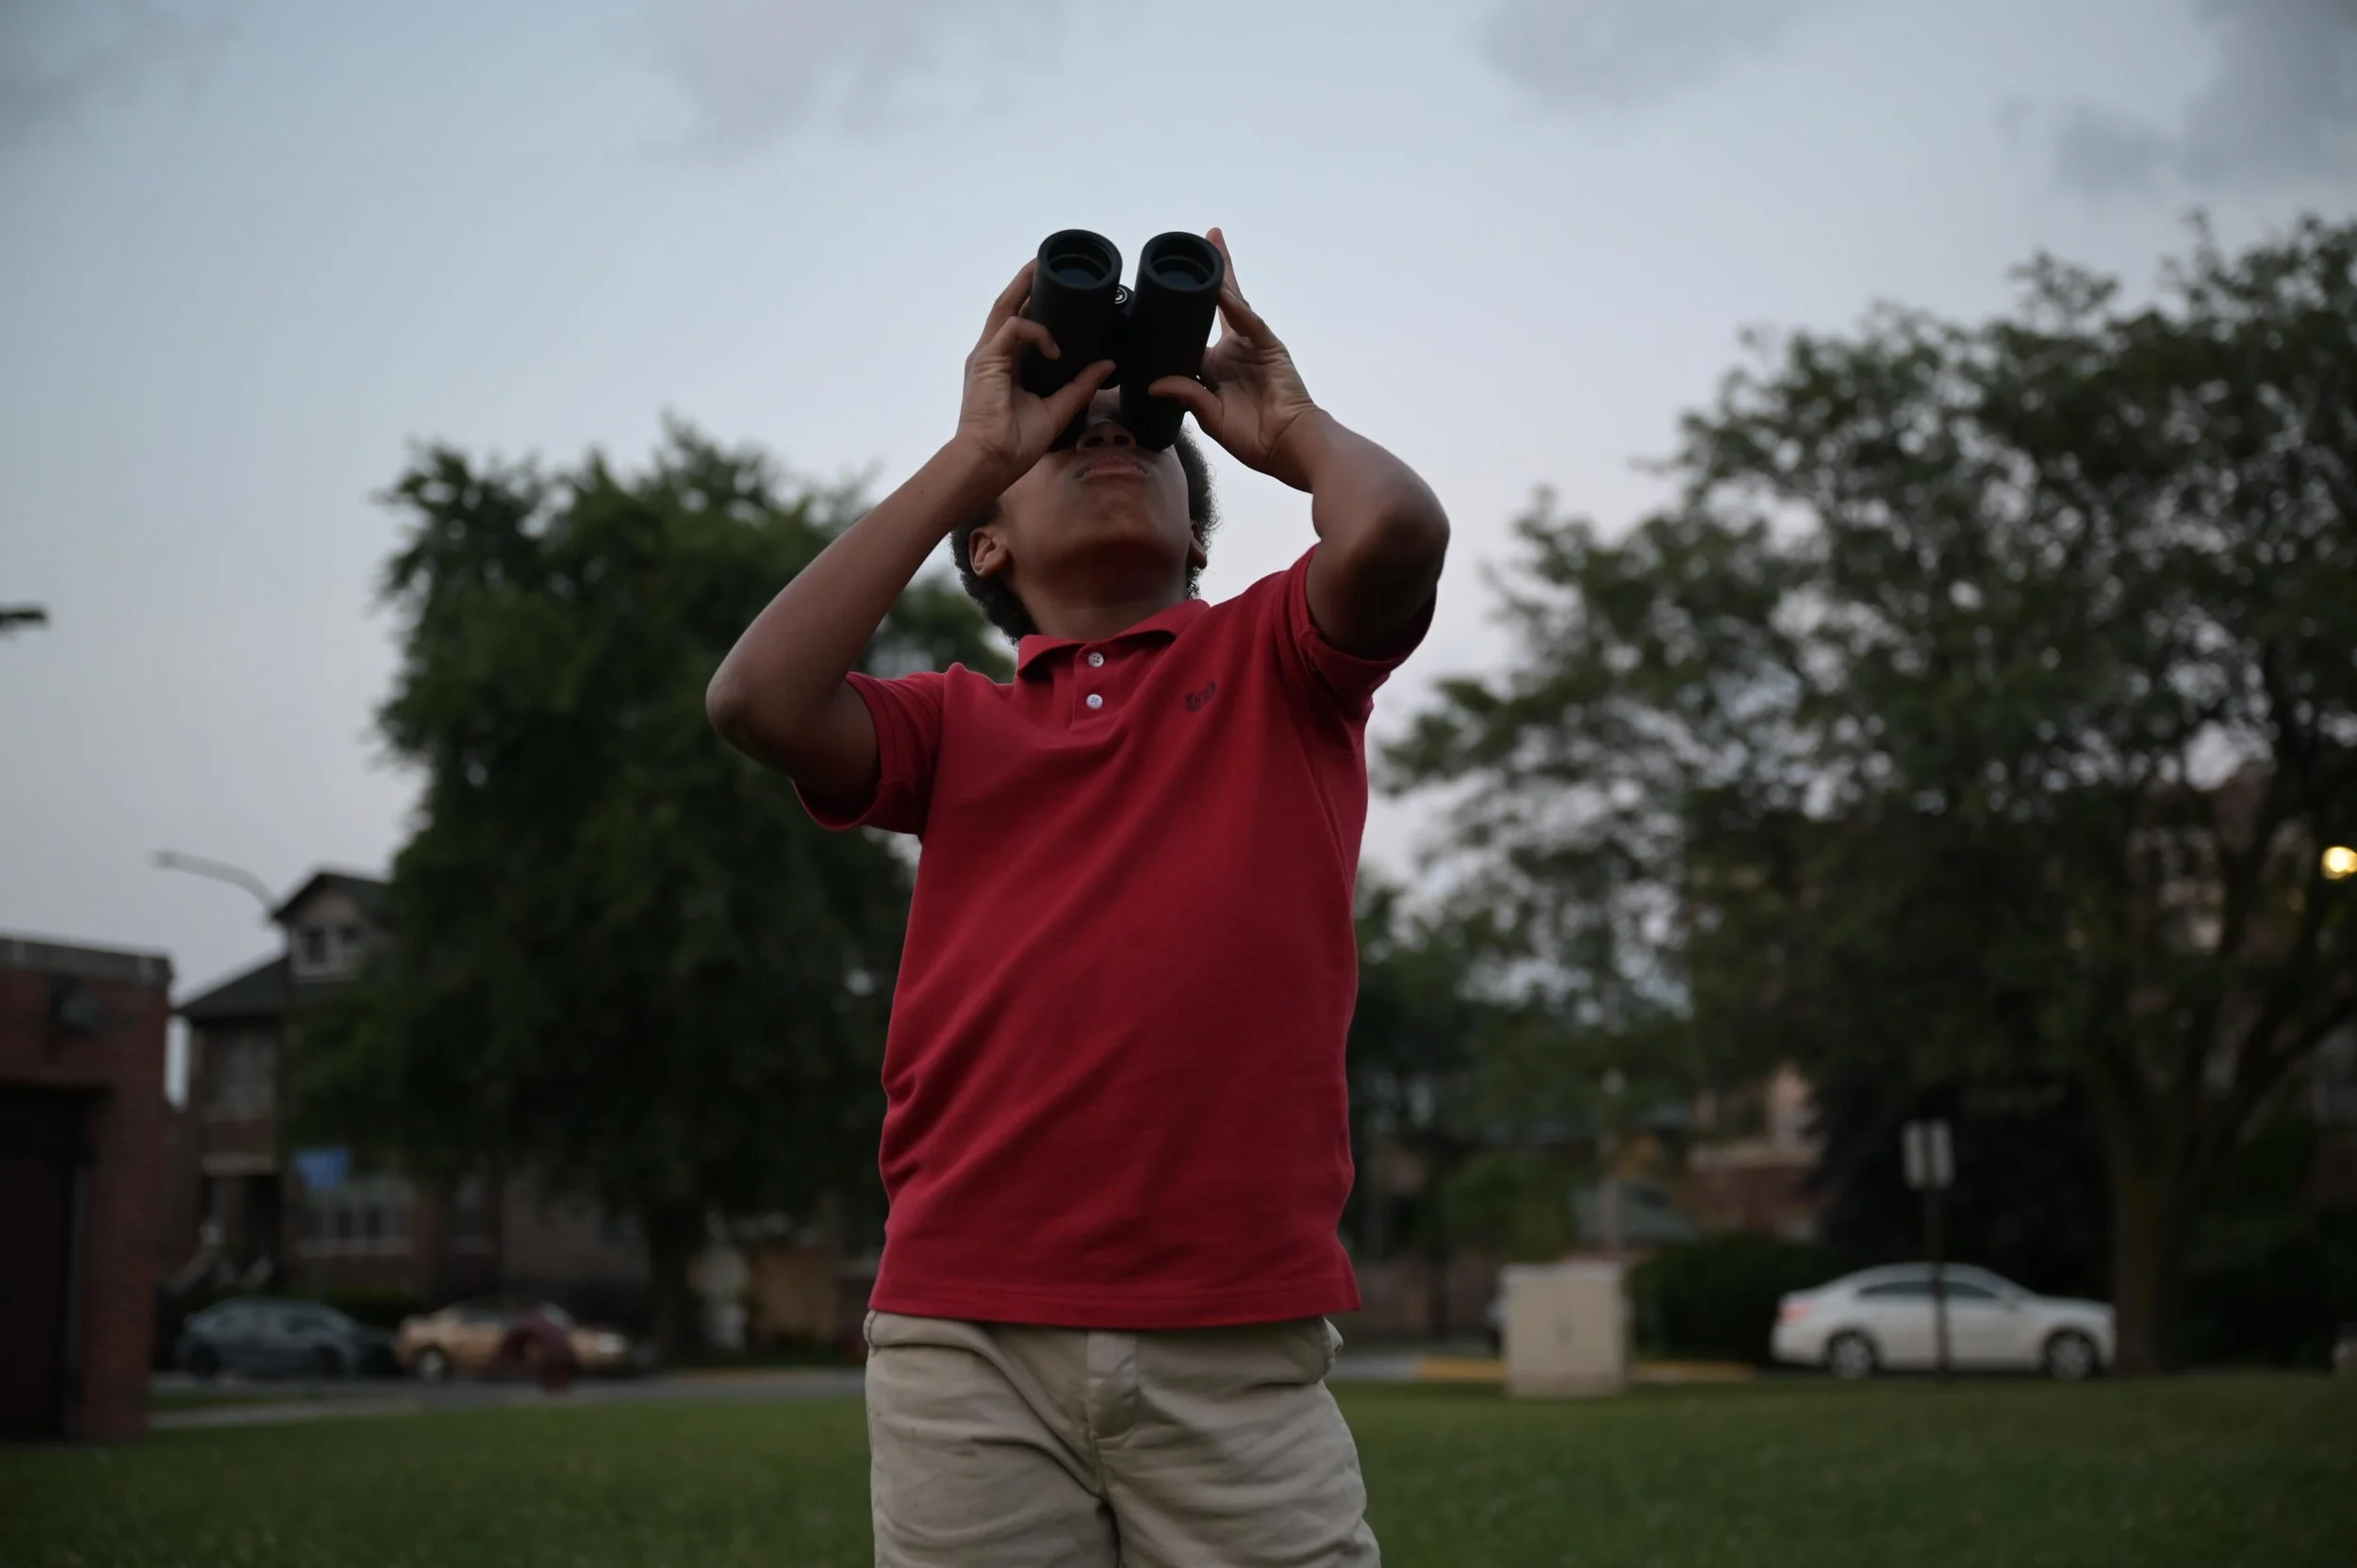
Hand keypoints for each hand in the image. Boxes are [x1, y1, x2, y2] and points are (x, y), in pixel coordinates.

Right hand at [955, 260, 1114, 487]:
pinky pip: (1014, 328)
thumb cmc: (1016, 443)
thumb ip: (1080, 386)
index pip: (1019, 326)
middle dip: (1026, 284)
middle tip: (1045, 265)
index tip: (1058, 295)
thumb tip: (1108, 365)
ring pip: (1005, 308)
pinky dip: (1037, 331)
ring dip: (1024, 286)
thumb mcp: (1058, 409)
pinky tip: (1056, 348)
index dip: (1035, 306)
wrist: (992, 461)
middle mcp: (993, 355)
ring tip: (1042, 269)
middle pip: (1008, 307)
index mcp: (1005, 366)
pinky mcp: (987, 359)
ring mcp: (987, 355)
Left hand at [1146, 229, 1322, 487]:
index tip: (1161, 292)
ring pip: (1233, 304)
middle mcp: (1234, 350)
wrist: (1289, 446)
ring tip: (1213, 243)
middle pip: (1217, 306)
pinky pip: (1249, 321)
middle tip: (1200, 243)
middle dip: (1211, 276)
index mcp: (1215, 369)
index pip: (1192, 334)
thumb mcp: (1211, 417)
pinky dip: (1235, 304)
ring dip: (1224, 275)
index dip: (1180, 314)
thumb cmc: (1254, 438)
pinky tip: (1221, 287)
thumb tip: (1154, 383)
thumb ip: (1187, 395)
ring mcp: (1252, 345)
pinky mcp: (1270, 346)